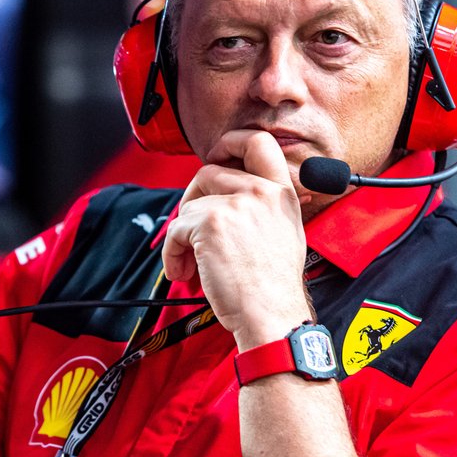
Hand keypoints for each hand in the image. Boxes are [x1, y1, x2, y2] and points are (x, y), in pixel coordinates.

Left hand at [162, 130, 312, 349]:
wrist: (272, 316)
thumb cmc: (274, 287)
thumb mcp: (284, 233)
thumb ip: (261, 207)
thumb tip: (224, 196)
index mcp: (281, 193)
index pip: (258, 141)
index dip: (230, 142)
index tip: (216, 158)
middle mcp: (261, 192)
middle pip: (209, 171)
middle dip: (193, 199)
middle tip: (192, 228)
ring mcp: (236, 204)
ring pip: (190, 202)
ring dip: (182, 233)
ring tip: (190, 260)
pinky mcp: (210, 223)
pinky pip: (176, 228)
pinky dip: (172, 252)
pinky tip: (185, 271)